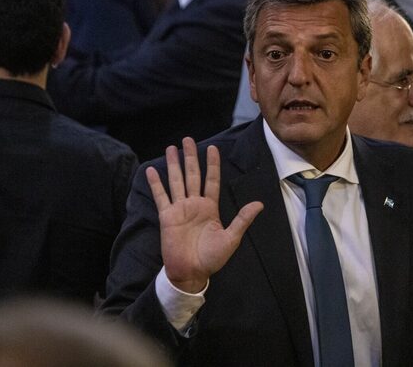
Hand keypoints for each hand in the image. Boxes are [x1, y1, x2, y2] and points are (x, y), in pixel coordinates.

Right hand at [147, 137, 262, 292]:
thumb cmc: (212, 258)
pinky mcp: (167, 217)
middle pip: (192, 175)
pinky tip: (152, 170)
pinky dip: (156, 184)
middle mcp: (194, 204)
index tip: (212, 148)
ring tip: (171, 147)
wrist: (192, 272)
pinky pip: (161, 197)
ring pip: (176, 181)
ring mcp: (180, 209)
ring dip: (174, 165)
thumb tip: (259, 204)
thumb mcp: (232, 238)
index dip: (212, 164)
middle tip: (188, 139)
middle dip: (190, 157)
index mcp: (210, 207)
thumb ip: (242, 219)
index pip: (211, 180)